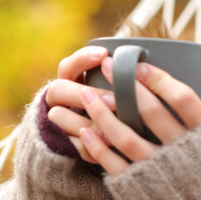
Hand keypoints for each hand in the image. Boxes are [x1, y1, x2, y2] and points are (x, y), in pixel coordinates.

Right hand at [45, 46, 113, 163]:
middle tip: (115, 101)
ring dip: (89, 121)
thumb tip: (145, 69)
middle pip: (58, 89)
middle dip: (88, 93)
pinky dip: (91, 146)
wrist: (98, 144)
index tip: (103, 54)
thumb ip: (120, 81)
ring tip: (117, 126)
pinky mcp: (60, 144)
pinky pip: (71, 144)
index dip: (83, 58)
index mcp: (69, 81)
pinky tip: (111, 144)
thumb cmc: (114, 110)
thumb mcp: (113, 92)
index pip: (68, 64)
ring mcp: (55, 121)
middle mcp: (58, 99)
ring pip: (59, 116)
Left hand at [79, 59, 200, 174]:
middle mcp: (186, 154)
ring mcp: (163, 175)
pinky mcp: (146, 193)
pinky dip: (99, 149)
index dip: (159, 79)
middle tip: (109, 66)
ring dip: (104, 114)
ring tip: (87, 95)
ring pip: (127, 139)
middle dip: (126, 86)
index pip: (183, 98)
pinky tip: (86, 132)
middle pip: (151, 113)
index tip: (140, 64)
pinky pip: (117, 168)